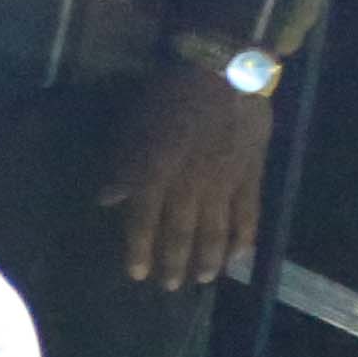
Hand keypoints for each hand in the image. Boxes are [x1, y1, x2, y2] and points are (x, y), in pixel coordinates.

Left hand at [105, 61, 275, 288]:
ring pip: (216, 231)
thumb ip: (124, 166)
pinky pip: (248, 215)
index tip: (136, 274)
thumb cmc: (169, 92)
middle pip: (181, 233)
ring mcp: (224, 182)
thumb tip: (106, 199)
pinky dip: (243, 238)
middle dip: (174, 263)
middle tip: (170, 286)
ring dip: (209, 258)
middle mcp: (189, 185)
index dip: (139, 250)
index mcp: (156, 171)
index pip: (144, 220)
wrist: (223, 69)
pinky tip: (239, 256)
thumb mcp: (135, 125)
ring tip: (203, 279)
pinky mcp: (251, 175)